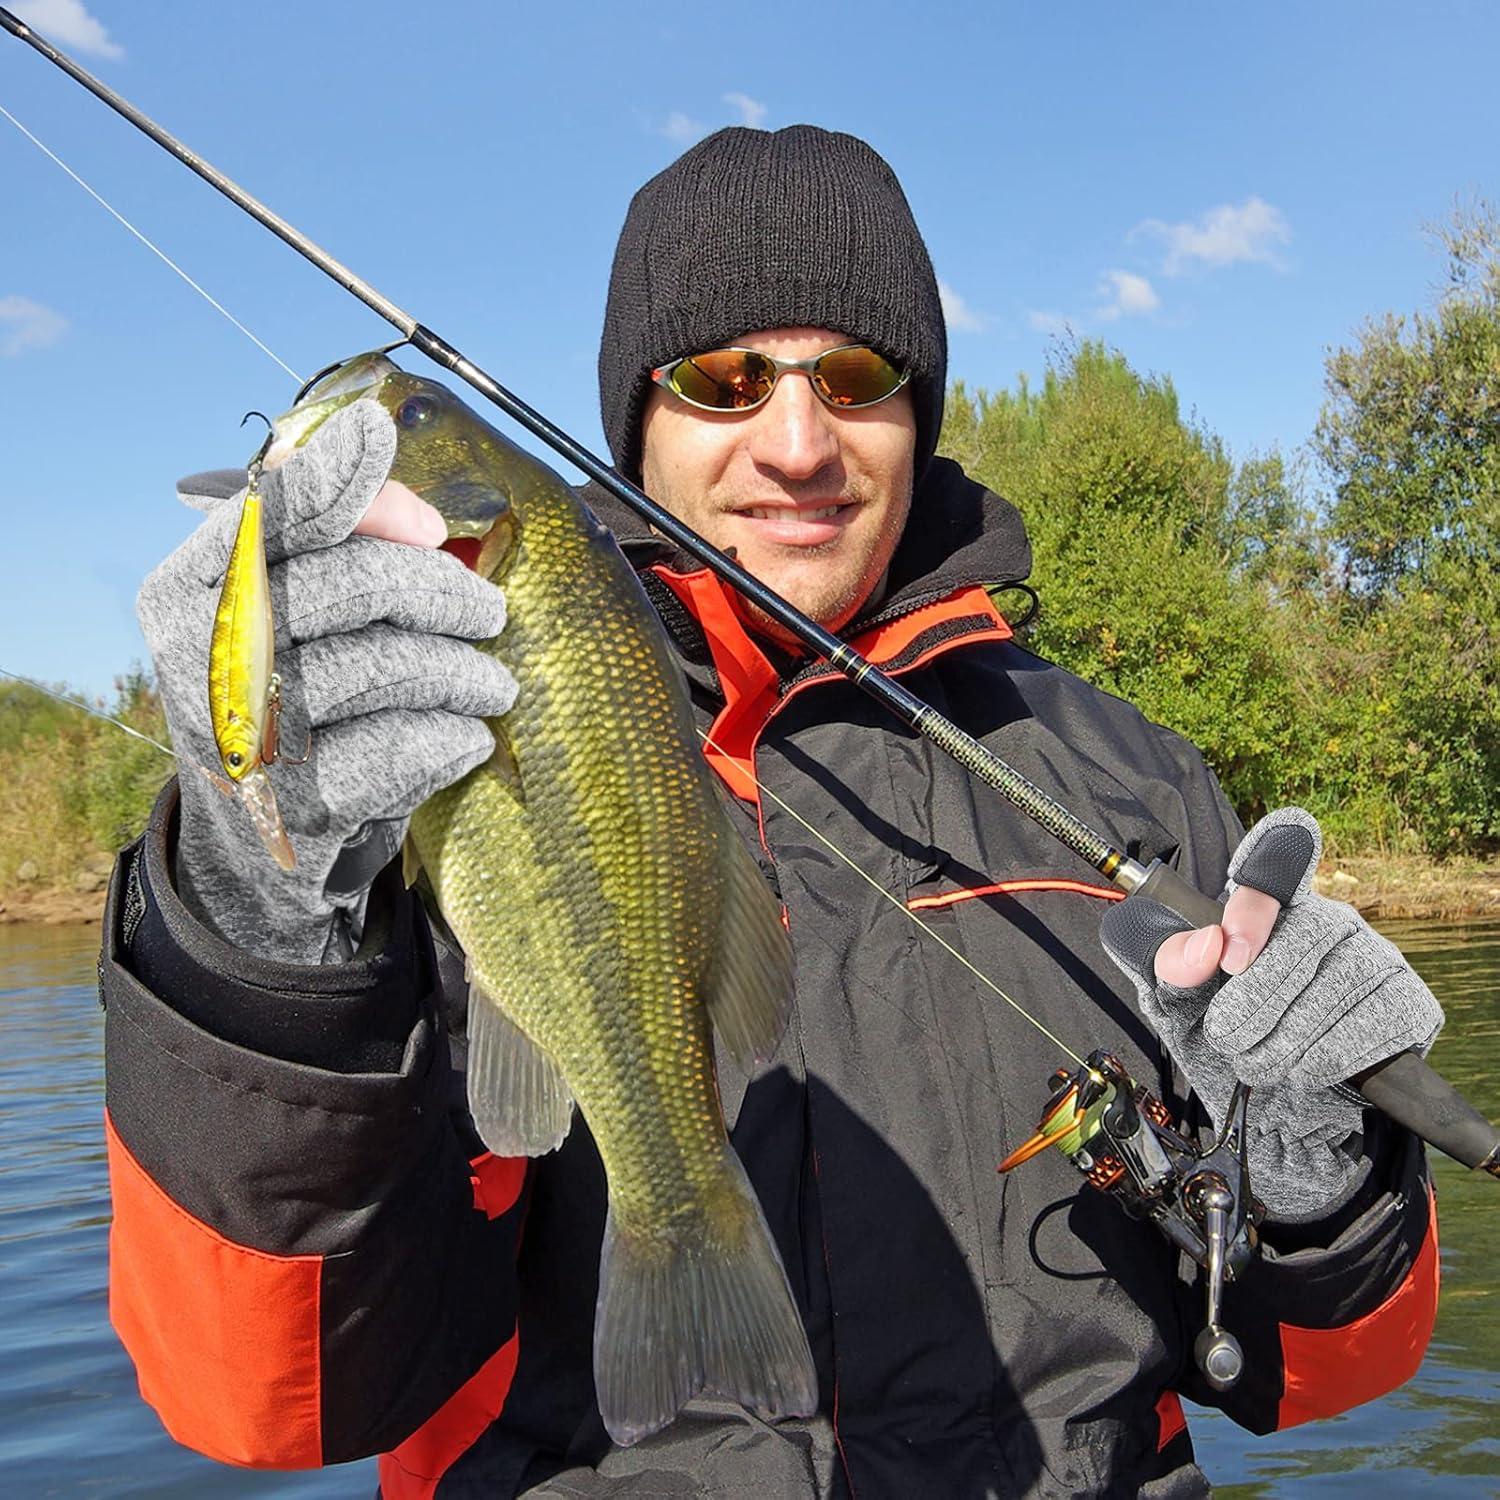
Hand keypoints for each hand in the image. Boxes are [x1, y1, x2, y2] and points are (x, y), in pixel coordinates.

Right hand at [138, 399, 516, 962]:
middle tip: (490, 613)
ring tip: (494, 683)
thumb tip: (421, 514)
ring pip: (387, 666)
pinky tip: (468, 737)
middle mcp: (198, 654)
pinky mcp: (294, 802)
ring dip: (464, 671)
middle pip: (354, 585)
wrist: (259, 842)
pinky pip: (401, 746)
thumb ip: (340, 542)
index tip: (417, 490)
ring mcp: (241, 733)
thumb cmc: (295, 698)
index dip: (350, 484)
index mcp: (188, 587)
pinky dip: (452, 737)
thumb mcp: (291, 614)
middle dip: (445, 592)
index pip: (271, 512)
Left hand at [1099, 808, 1442, 1215]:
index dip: (1257, 900)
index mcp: (1271, 898)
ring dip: (1285, 1040)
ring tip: (1256, 1061)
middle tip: (1226, 1038)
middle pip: (1304, 938)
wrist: (1276, 1102)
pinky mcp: (1410, 1002)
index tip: (1229, 959)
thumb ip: (1168, 959)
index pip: (1280, 853)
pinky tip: (1302, 1070)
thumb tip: (1210, 944)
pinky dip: (1326, 1058)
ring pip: (1337, 987)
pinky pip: (1373, 1025)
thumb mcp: (1174, 993)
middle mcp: (1333, 916)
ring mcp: (1377, 956)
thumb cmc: (1221, 1029)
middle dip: (1256, 1000)